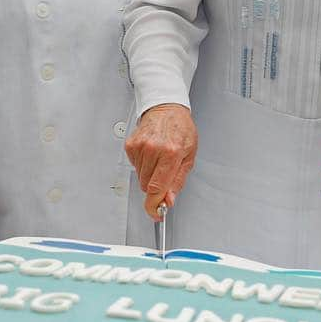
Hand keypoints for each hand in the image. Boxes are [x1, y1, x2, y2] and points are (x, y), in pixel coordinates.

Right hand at [124, 104, 196, 220]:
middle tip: (164, 174)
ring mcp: (140, 147)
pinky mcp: (130, 145)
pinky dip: (143, 164)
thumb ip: (178, 180)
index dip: (155, 205)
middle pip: (147, 186)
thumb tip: (169, 199)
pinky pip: (135, 166)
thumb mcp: (189, 155)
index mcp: (171, 153)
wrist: (167, 108)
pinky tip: (151, 153)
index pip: (157, 188)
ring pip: (140, 178)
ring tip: (159, 159)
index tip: (155, 213)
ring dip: (149, 174)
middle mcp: (154, 150)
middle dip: (156, 186)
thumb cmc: (181, 129)